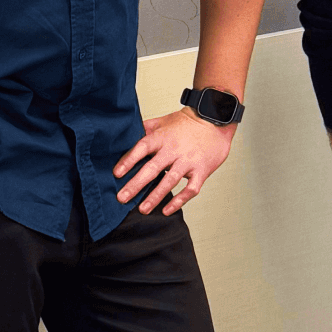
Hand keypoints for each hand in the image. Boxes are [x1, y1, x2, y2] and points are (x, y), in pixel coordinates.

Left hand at [114, 108, 234, 214]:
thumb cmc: (187, 123)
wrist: (215, 121)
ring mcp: (188, 161)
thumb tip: (126, 135)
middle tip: (122, 198)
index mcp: (162, 137)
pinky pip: (191, 189)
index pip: (142, 148)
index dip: (128, 160)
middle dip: (136, 184)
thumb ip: (145, 129)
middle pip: (153, 168)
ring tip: (143, 209)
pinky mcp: (201, 171)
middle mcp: (174, 150)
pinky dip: (180, 201)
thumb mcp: (163, 121)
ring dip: (155, 196)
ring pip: (170, 181)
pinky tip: (167, 210)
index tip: (117, 174)